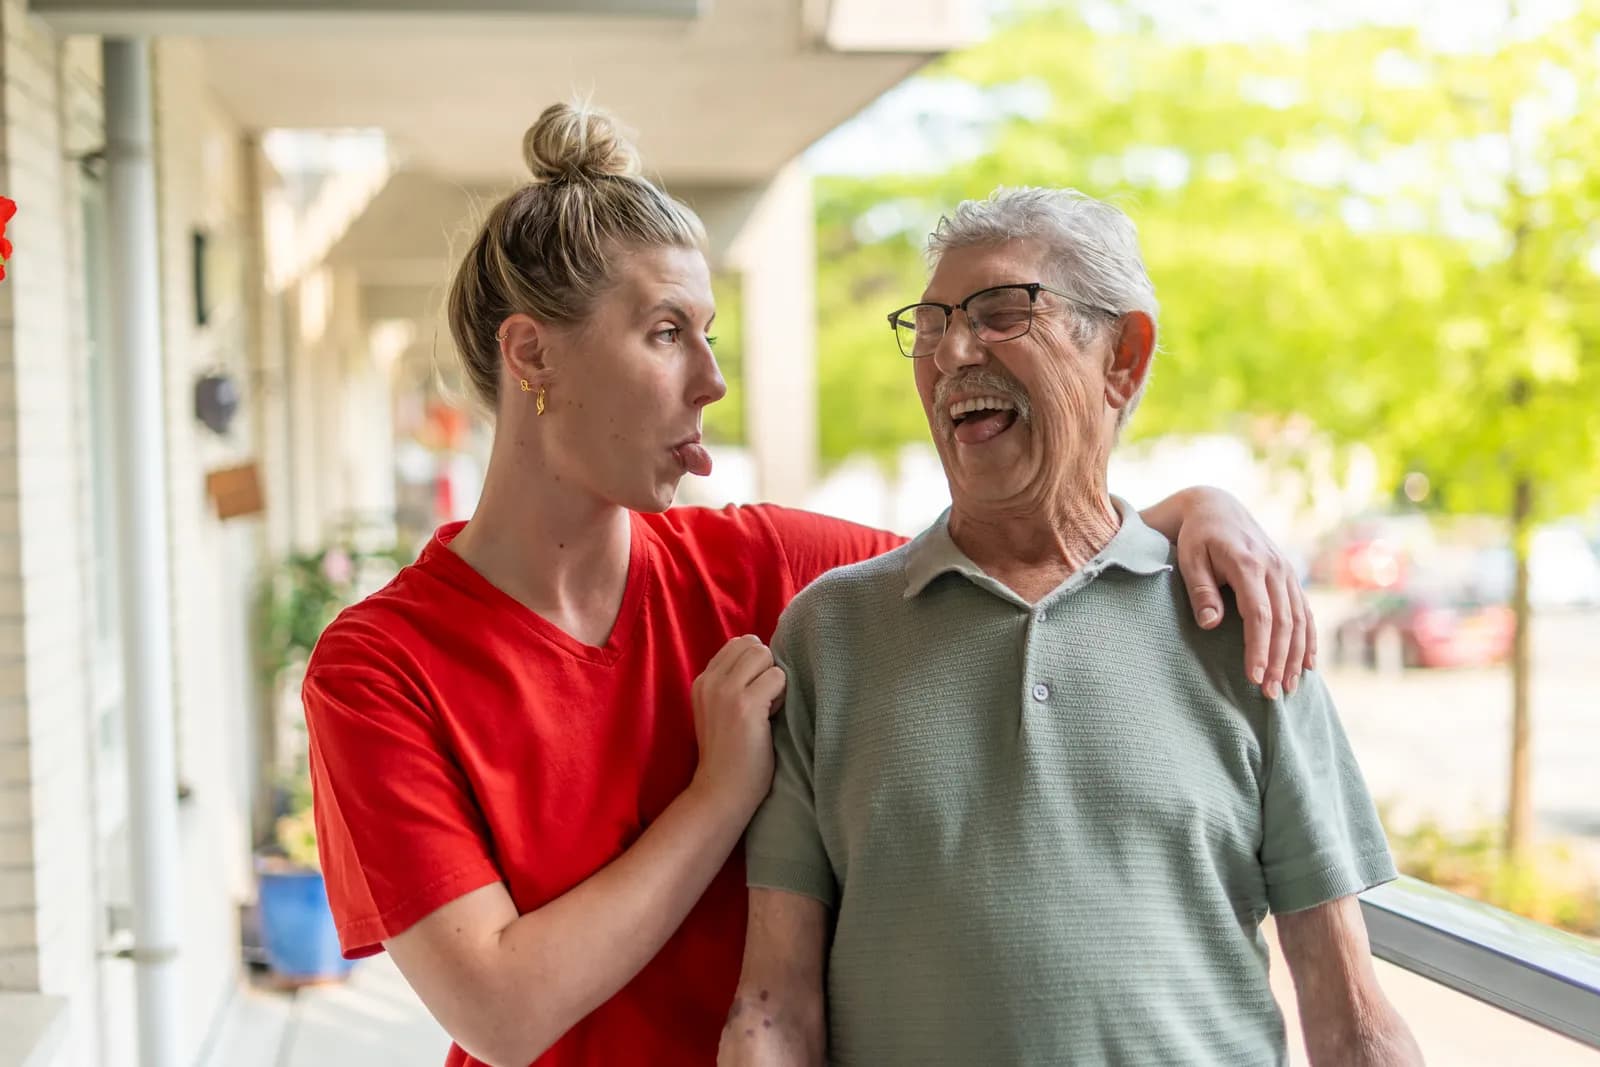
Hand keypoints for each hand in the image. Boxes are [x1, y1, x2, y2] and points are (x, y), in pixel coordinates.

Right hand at [690, 635, 787, 816]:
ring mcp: (726, 692)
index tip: (755, 691)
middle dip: (767, 668)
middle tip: (765, 699)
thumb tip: (764, 653)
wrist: (721, 791)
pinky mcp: (745, 705)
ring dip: (775, 680)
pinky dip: (782, 695)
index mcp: (702, 681)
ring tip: (768, 707)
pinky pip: (778, 677)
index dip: (756, 663)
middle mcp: (710, 681)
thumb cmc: (729, 754)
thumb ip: (732, 682)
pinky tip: (772, 717)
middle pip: (752, 645)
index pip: (738, 643)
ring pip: (764, 655)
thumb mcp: (718, 710)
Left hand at [1173, 489, 1315, 698]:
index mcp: (1248, 564)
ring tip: (1289, 688)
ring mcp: (1286, 572)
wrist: (1217, 508)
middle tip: (1272, 694)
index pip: (1259, 614)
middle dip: (1279, 661)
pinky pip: (1305, 612)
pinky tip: (1308, 665)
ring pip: (1299, 620)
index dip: (1259, 648)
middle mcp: (1274, 568)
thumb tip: (1210, 624)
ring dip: (1296, 656)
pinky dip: (1309, 639)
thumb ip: (1201, 590)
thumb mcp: (1189, 559)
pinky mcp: (1290, 577)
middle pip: (1283, 622)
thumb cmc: (1197, 538)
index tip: (1254, 676)